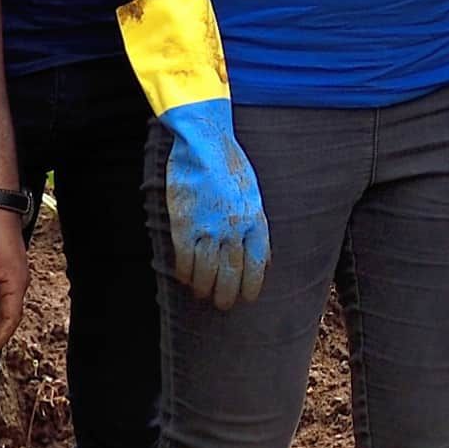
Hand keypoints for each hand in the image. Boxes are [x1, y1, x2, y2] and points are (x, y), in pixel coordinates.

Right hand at [156, 99, 270, 304]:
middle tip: (224, 305)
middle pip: (232, 272)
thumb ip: (256, 225)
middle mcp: (234, 228)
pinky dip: (184, 271)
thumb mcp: (253, 195)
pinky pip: (185, 257)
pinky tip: (183, 278)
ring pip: (207, 269)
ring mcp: (209, 227)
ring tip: (203, 294)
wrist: (204, 142)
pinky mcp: (185, 224)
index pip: (257, 263)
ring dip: (204, 286)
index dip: (252, 284)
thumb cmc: (230, 166)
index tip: (248, 297)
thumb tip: (265, 256)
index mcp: (255, 220)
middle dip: (228, 293)